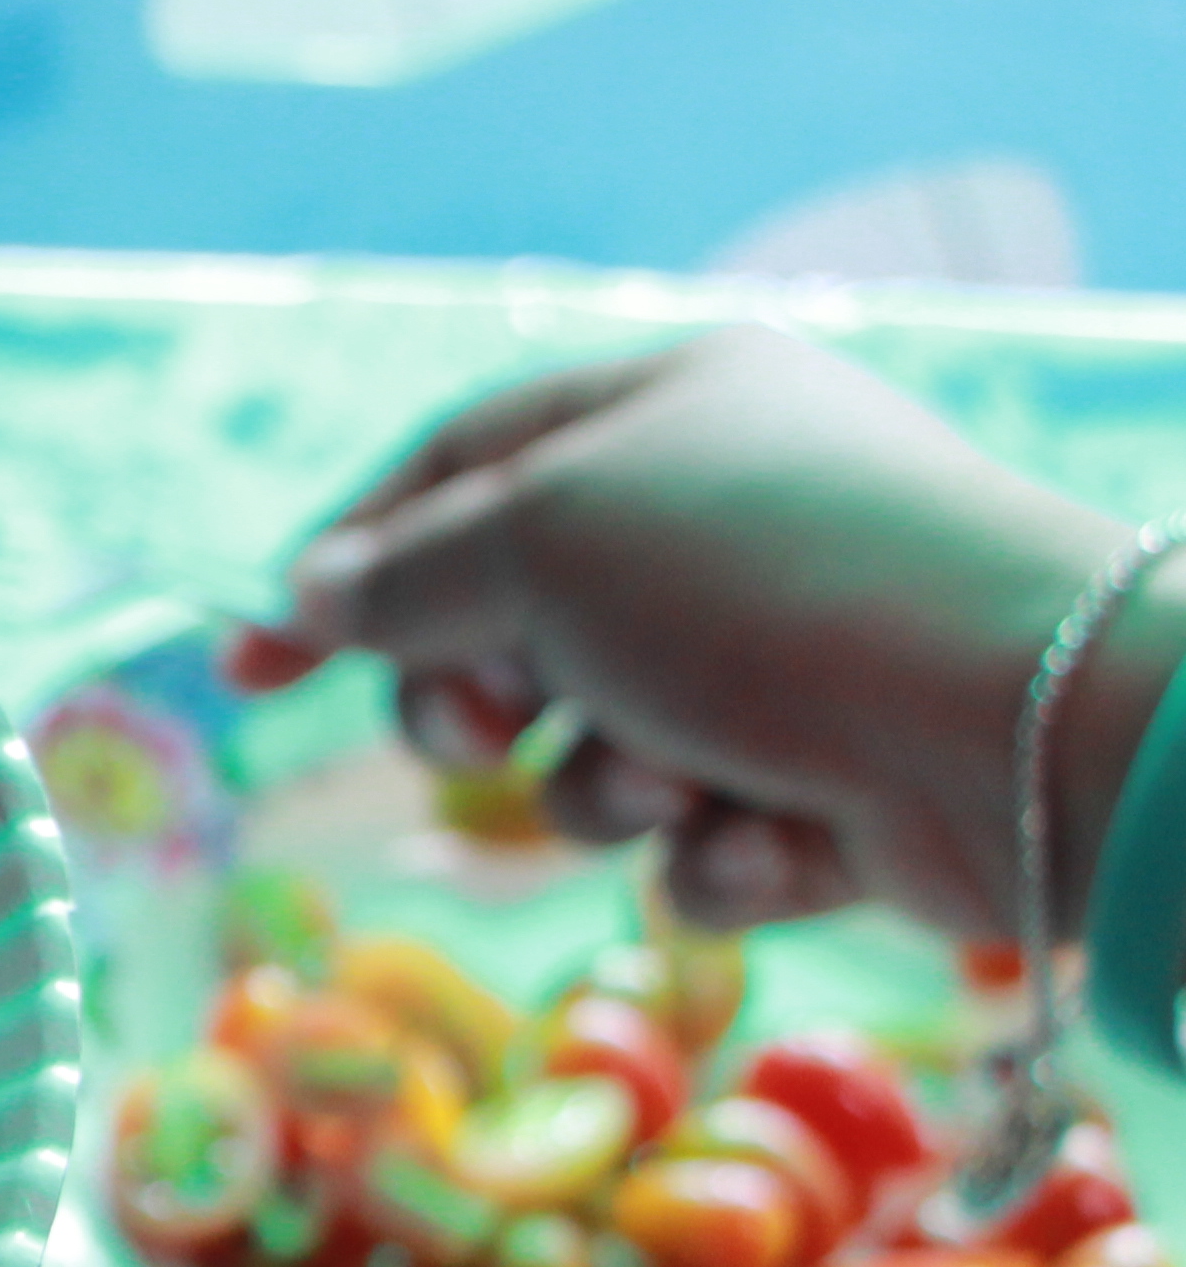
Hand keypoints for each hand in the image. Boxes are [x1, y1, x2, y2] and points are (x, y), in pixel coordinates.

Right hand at [264, 330, 1160, 940]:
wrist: (1014, 726)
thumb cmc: (758, 586)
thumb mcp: (536, 538)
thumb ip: (400, 573)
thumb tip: (312, 594)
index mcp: (660, 414)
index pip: (452, 471)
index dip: (343, 566)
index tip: (251, 671)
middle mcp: (713, 528)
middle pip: (501, 630)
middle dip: (475, 700)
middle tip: (485, 726)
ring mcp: (773, 664)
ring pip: (588, 754)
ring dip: (602, 787)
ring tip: (677, 782)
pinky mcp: (821, 788)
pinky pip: (690, 841)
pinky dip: (711, 852)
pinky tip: (777, 835)